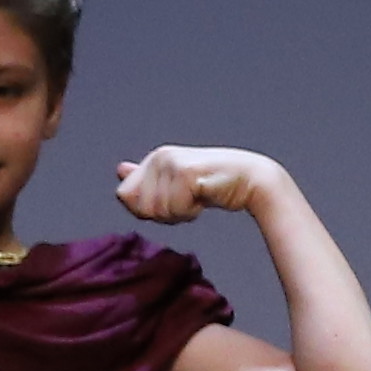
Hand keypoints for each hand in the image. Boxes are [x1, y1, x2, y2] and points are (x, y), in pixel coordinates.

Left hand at [108, 143, 263, 224]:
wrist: (250, 179)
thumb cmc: (214, 184)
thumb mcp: (175, 183)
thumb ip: (146, 179)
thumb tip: (120, 170)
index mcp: (153, 159)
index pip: (124, 196)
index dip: (148, 208)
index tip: (174, 199)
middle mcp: (159, 157)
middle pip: (139, 207)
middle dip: (163, 213)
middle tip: (188, 200)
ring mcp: (171, 163)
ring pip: (157, 211)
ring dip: (179, 213)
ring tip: (198, 196)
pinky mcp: (185, 173)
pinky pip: (174, 210)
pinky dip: (190, 212)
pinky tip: (205, 196)